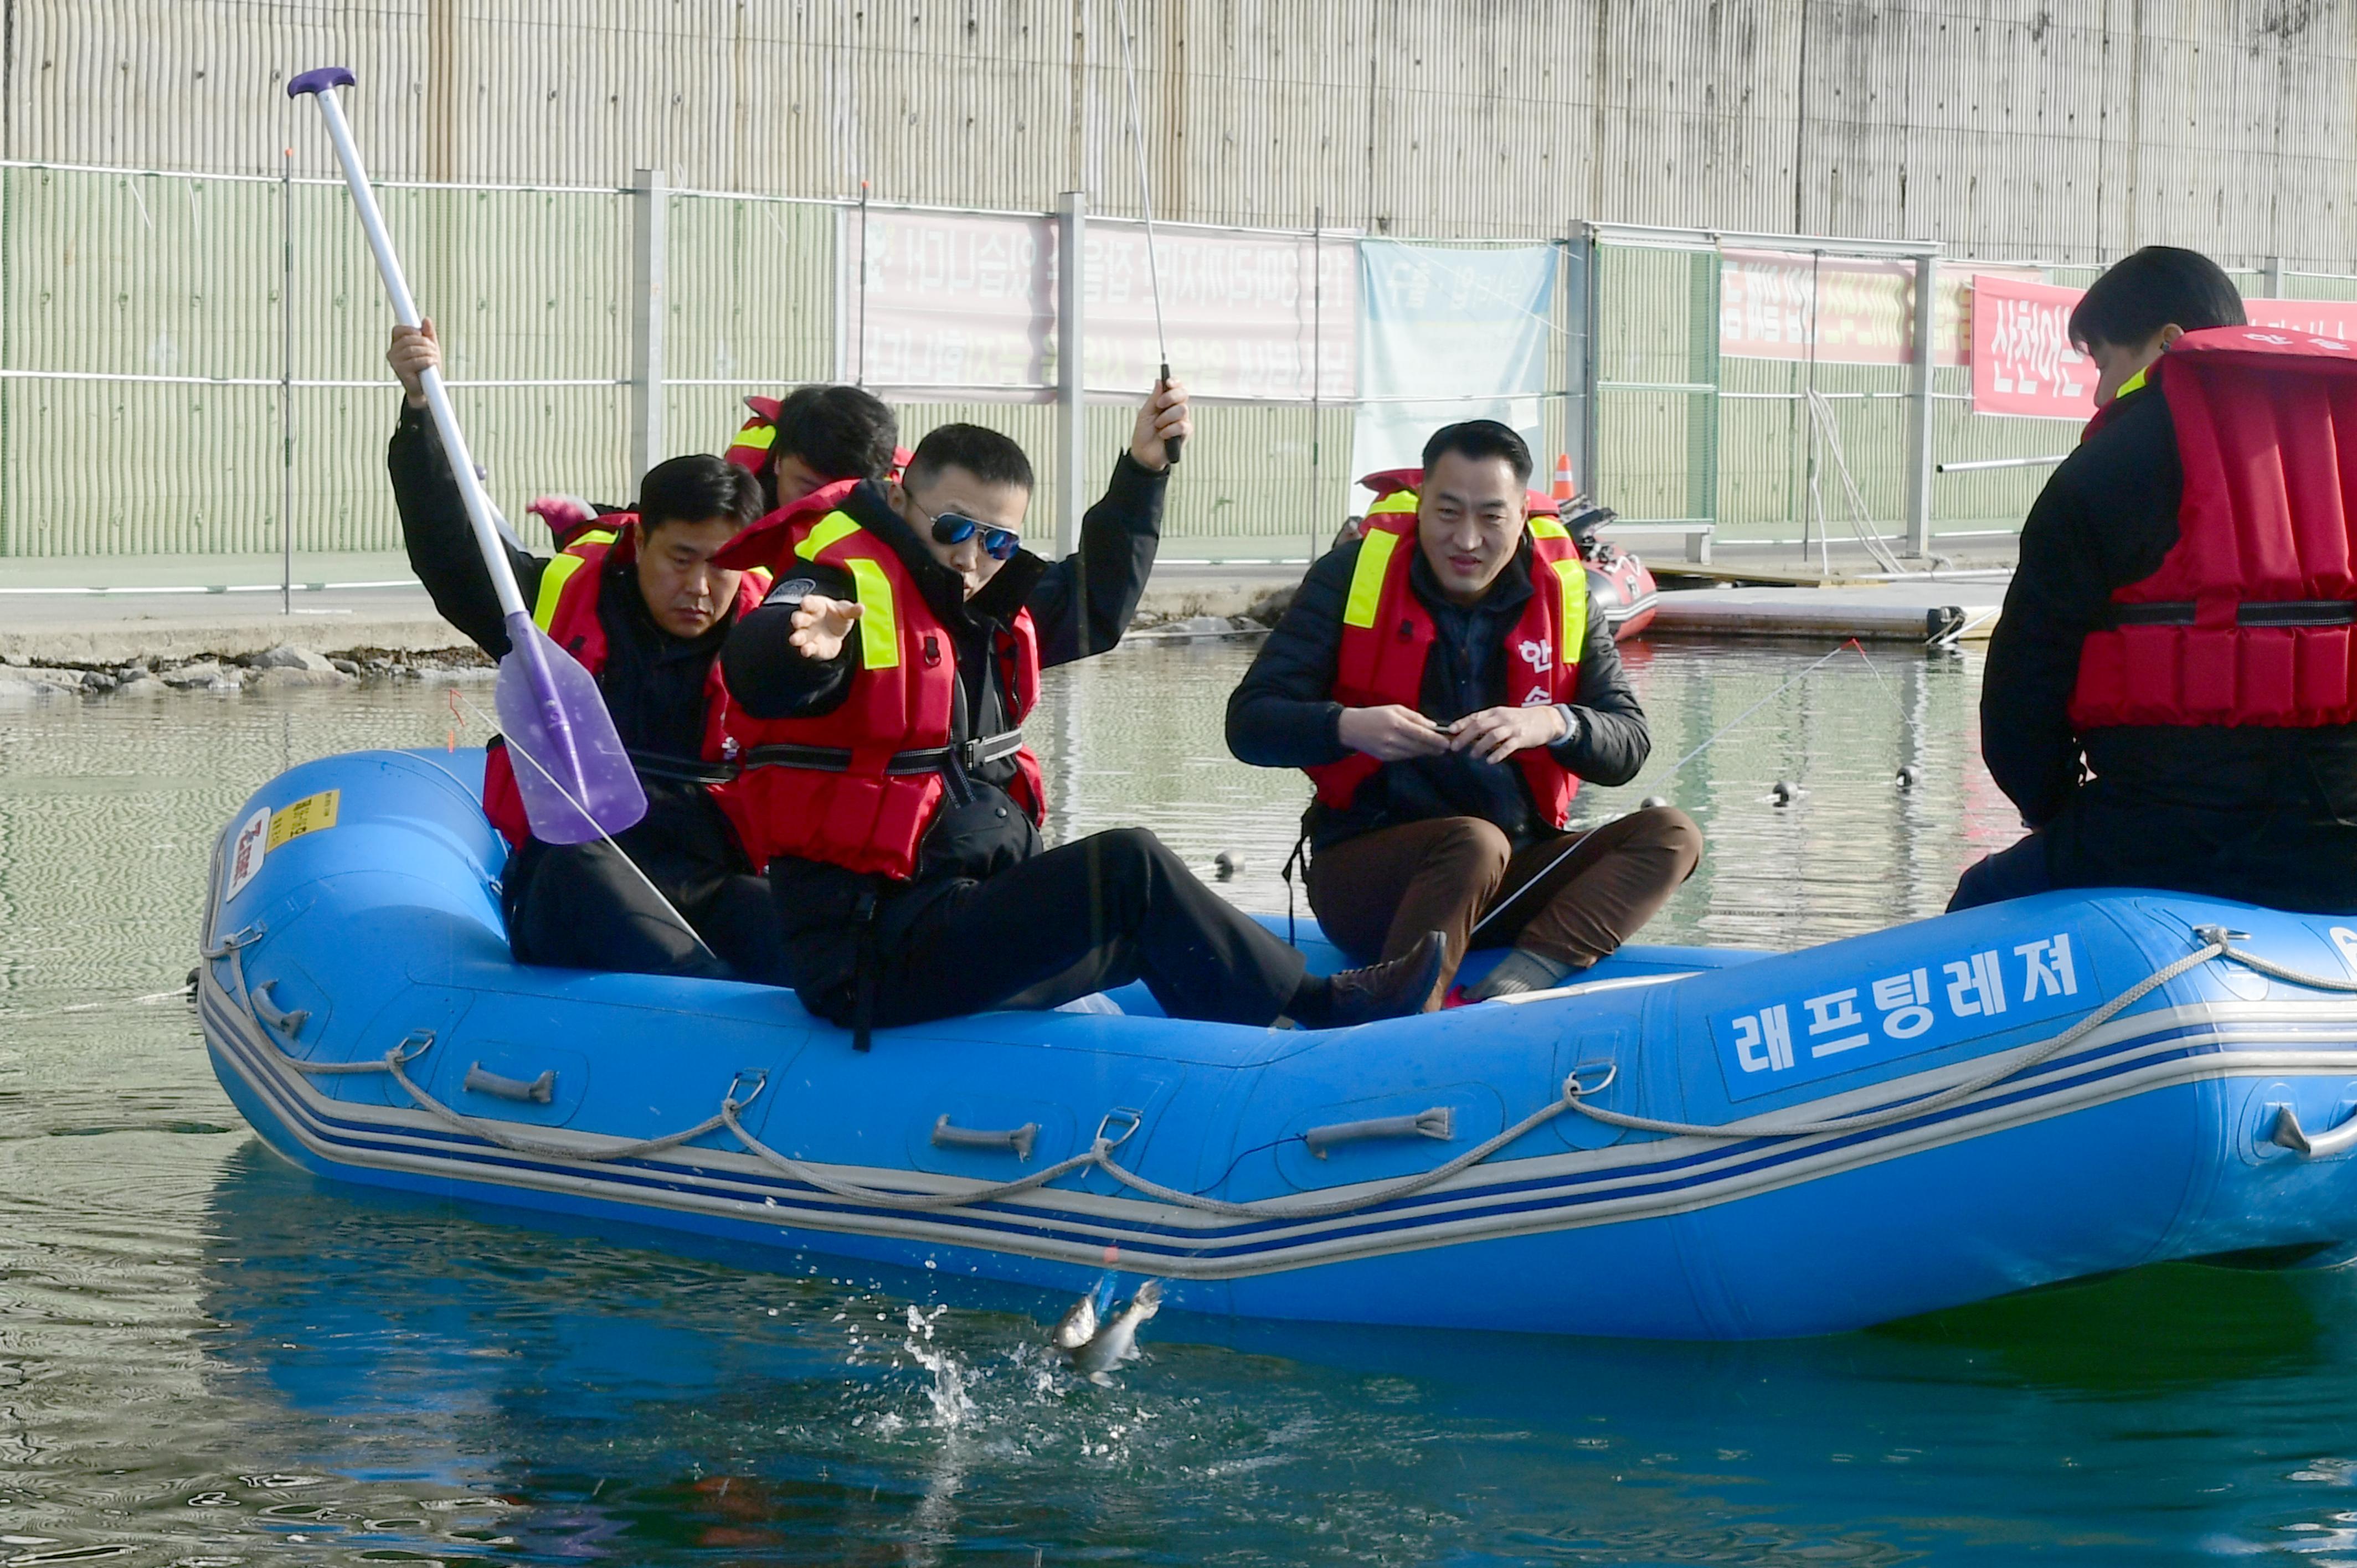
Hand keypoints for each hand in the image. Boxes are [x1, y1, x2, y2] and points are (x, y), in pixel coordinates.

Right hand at [387, 319, 438, 408]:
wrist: (426, 389)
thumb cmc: (426, 368)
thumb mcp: (430, 348)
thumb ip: (428, 334)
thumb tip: (426, 320)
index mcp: (397, 344)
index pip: (398, 330)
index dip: (410, 329)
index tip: (421, 333)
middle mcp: (393, 352)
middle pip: (408, 339)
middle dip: (424, 342)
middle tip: (433, 349)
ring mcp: (395, 362)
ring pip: (412, 349)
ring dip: (427, 352)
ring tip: (434, 357)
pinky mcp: (400, 371)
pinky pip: (414, 361)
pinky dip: (426, 360)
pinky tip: (432, 362)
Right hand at [787, 593, 864, 661]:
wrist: (836, 633)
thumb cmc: (838, 616)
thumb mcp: (846, 612)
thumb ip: (852, 611)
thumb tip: (861, 608)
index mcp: (816, 606)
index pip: (809, 602)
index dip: (807, 603)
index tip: (805, 603)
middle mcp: (808, 619)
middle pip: (799, 618)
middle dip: (797, 619)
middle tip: (797, 621)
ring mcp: (808, 634)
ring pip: (799, 635)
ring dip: (796, 637)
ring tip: (795, 640)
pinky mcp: (812, 647)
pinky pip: (807, 648)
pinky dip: (806, 649)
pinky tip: (806, 650)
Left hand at [1129, 377, 1191, 469]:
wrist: (1143, 454)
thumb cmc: (1144, 434)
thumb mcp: (1145, 413)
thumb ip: (1154, 398)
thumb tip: (1159, 381)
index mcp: (1168, 403)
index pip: (1177, 387)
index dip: (1175, 382)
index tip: (1168, 382)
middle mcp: (1177, 410)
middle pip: (1183, 394)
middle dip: (1171, 397)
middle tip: (1159, 405)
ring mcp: (1183, 421)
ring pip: (1182, 409)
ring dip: (1166, 417)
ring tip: (1158, 425)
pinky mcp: (1186, 434)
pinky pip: (1182, 426)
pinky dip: (1170, 430)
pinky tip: (1163, 435)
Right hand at [1336, 704, 1449, 761]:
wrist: (1351, 728)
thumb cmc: (1375, 714)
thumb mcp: (1395, 709)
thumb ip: (1415, 717)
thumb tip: (1433, 726)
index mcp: (1396, 723)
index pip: (1421, 734)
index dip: (1436, 740)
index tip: (1447, 742)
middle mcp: (1392, 739)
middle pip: (1419, 746)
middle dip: (1434, 748)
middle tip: (1446, 747)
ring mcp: (1388, 750)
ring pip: (1413, 753)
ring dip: (1426, 752)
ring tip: (1436, 749)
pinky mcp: (1385, 758)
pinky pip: (1404, 756)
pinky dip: (1413, 753)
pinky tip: (1419, 750)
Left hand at [1448, 704, 1569, 763]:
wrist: (1546, 719)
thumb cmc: (1520, 720)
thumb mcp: (1503, 716)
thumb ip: (1488, 723)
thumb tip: (1467, 733)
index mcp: (1496, 712)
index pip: (1475, 716)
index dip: (1461, 723)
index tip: (1450, 730)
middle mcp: (1502, 718)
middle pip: (1480, 726)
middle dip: (1465, 736)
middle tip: (1454, 747)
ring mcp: (1512, 728)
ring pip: (1492, 736)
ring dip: (1480, 746)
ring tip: (1472, 756)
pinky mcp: (1522, 738)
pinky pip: (1508, 746)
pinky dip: (1498, 754)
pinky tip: (1489, 760)